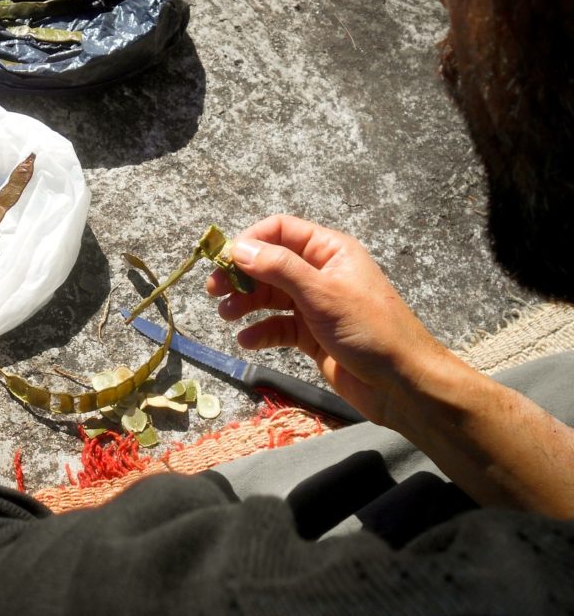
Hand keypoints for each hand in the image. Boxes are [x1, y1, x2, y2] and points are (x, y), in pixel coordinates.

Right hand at [206, 215, 446, 424]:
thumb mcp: (322, 293)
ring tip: (226, 317)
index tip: (225, 261)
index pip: (281, 230)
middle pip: (269, 264)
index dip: (250, 241)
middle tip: (214, 292)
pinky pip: (278, 326)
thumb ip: (279, 268)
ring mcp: (316, 305)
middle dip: (241, 276)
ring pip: (270, 296)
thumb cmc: (370, 330)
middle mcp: (320, 273)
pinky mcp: (312, 335)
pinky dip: (260, 331)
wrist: (401, 384)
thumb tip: (238, 248)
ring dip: (245, 304)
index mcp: (330, 251)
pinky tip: (247, 341)